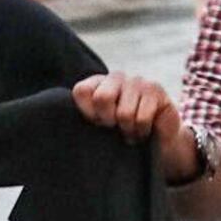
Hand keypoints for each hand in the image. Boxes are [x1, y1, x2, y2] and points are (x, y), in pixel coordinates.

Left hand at [71, 74, 199, 181]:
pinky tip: (144, 130)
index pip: (82, 91)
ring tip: (131, 130)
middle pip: (102, 98)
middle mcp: (117, 77)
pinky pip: (141, 117)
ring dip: (127, 130)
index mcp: (98, 82)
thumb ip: (86, 116)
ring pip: (124, 113)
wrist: (156, 143)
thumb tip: (63, 119)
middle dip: (108, 120)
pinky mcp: (156, 90)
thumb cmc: (121, 134)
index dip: (88, 113)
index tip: (97, 123)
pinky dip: (141, 131)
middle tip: (115, 127)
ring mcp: (138, 81)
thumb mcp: (98, 125)